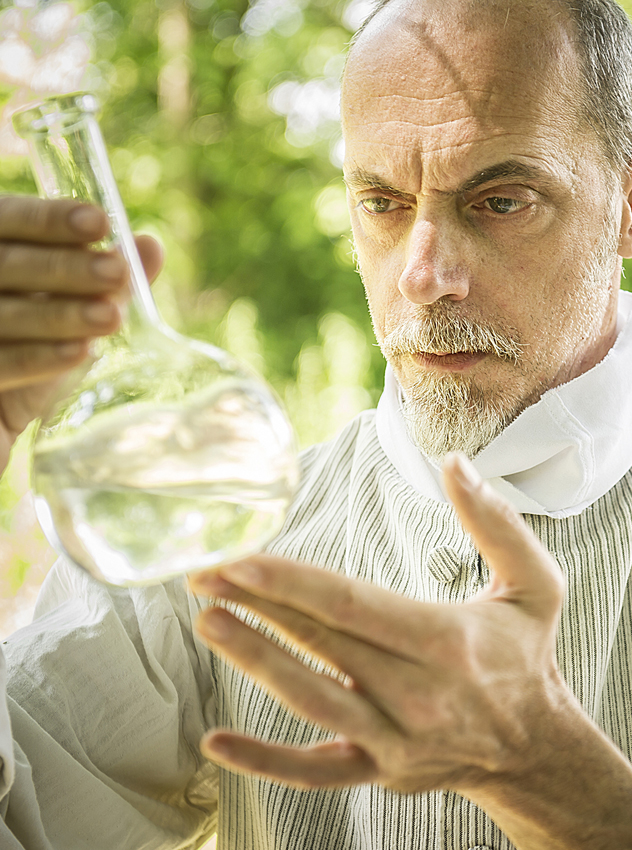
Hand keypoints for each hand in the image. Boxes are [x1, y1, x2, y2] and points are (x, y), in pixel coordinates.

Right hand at [0, 196, 162, 474]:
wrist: (0, 427)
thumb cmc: (32, 355)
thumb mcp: (71, 315)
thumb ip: (104, 280)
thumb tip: (149, 245)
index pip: (6, 221)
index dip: (49, 219)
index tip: (100, 222)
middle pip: (5, 265)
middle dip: (65, 266)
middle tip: (116, 271)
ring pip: (2, 314)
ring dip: (61, 313)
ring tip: (111, 315)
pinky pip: (0, 365)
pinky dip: (40, 357)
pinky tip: (79, 352)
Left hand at [190, 453, 566, 793]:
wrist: (533, 749)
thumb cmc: (524, 656)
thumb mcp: (535, 585)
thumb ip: (496, 522)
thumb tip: (454, 462)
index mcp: (446, 642)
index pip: (352, 604)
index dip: (291, 581)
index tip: (242, 558)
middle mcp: (416, 695)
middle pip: (321, 643)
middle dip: (258, 604)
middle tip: (204, 572)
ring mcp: (393, 740)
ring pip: (310, 700)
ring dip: (253, 661)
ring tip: (208, 622)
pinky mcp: (377, 770)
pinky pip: (313, 773)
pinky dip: (263, 761)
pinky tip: (214, 740)